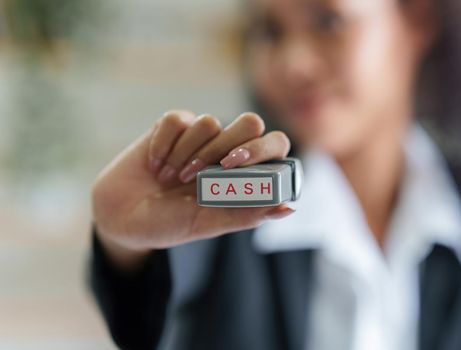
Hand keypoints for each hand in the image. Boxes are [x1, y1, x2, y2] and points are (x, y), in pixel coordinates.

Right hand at [91, 111, 293, 270]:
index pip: (275, 145)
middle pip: (250, 122)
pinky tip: (155, 164)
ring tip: (171, 179)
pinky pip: (177, 120)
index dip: (262, 150)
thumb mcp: (209, 224)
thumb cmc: (170, 223)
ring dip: (187, 154)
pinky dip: (163, 144)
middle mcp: (228, 150)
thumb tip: (288, 207)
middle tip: (201, 172)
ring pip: (210, 122)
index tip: (235, 166)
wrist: (122, 218)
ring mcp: (202, 136)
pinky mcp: (173, 126)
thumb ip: (248, 215)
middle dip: (227, 144)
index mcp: (246, 173)